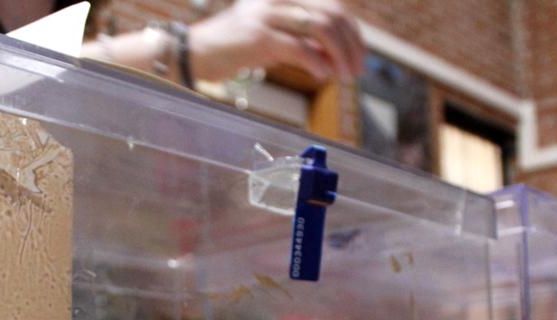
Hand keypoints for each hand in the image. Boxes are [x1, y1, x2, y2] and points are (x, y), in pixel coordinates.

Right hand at [189, 0, 365, 82]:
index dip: (352, 31)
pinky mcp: (259, 37)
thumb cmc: (235, 48)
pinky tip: (321, 76)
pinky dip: (317, 63)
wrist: (196, 52)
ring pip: (321, 28)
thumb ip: (304, 41)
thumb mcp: (275, 38)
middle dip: (351, 45)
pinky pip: (299, 48)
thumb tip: (336, 56)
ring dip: (339, 55)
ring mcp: (268, 15)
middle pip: (331, 15)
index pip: (332, 6)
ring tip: (343, 76)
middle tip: (357, 70)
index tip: (359, 55)